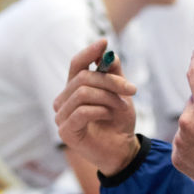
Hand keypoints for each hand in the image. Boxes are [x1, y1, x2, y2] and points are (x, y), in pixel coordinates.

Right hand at [54, 39, 140, 174]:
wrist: (122, 151)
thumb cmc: (118, 122)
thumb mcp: (120, 93)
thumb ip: (113, 73)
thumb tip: (107, 52)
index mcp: (74, 88)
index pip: (76, 64)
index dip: (88, 52)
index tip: (104, 42)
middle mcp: (64, 100)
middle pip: (82, 77)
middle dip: (110, 81)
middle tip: (132, 89)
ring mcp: (61, 116)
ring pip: (83, 93)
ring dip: (108, 98)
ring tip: (121, 107)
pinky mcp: (65, 131)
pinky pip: (82, 111)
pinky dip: (101, 110)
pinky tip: (109, 116)